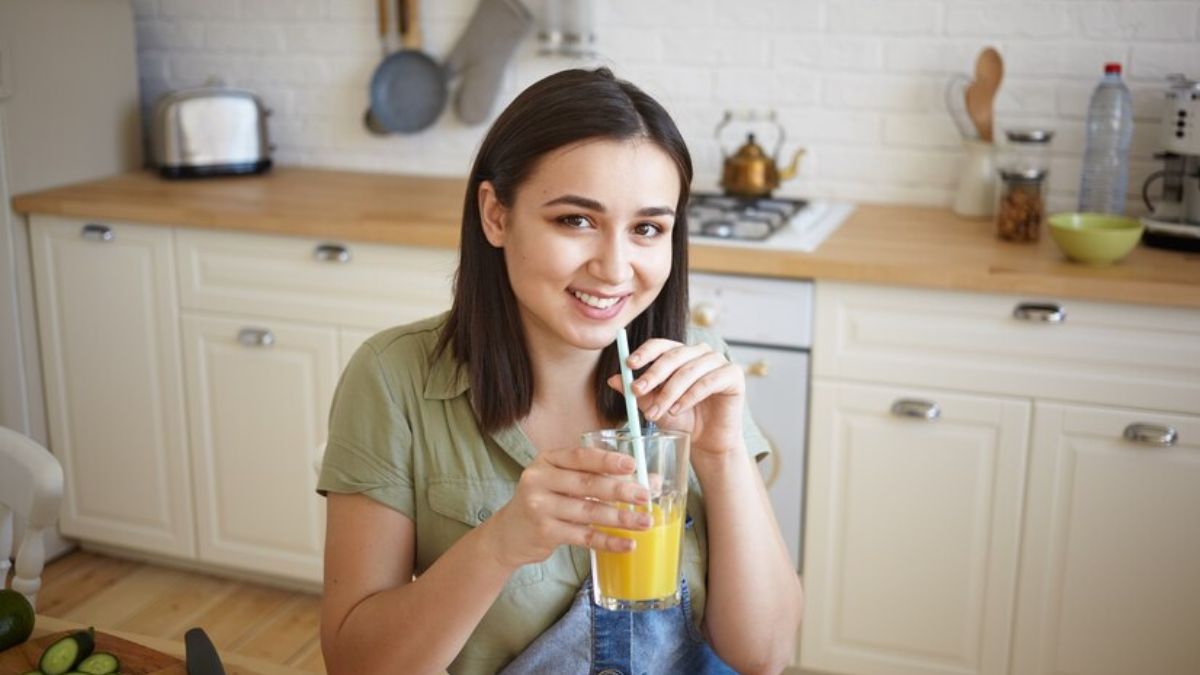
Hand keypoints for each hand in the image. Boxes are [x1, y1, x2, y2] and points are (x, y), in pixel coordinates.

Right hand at [488, 447, 653, 569]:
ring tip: (645, 522)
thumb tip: (651, 480)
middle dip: (620, 490)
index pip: (580, 457)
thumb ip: (599, 477)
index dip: (607, 461)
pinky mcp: (544, 532)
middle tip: (645, 496)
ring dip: (620, 518)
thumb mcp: (562, 481)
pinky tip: (628, 544)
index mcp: (547, 460)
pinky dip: (608, 541)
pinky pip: (583, 536)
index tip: (632, 465)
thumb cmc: (546, 501)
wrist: (508, 534)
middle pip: (586, 484)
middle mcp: (539, 480)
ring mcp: (539, 507)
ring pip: (588, 512)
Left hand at [607, 339, 745, 460]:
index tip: (628, 365)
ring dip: (669, 392)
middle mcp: (700, 353)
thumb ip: (636, 393)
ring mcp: (718, 362)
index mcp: (680, 353)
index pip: (661, 344)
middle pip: (673, 356)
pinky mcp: (733, 376)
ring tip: (656, 413)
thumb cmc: (681, 419)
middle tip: (637, 391)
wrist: (707, 441)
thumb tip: (613, 379)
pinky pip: (708, 382)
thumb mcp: (653, 406)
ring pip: (689, 371)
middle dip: (653, 375)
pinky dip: (690, 396)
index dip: (645, 352)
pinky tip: (677, 410)